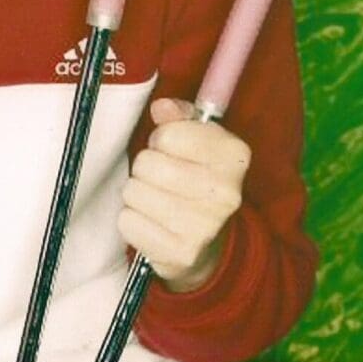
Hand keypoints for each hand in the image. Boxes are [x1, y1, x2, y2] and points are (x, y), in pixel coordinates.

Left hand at [118, 97, 249, 291]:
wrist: (210, 244)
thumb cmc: (196, 179)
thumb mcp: (197, 141)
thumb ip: (178, 118)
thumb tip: (161, 107)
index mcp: (233, 156)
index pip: (170, 134)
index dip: (161, 139)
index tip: (171, 150)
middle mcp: (226, 192)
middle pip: (147, 164)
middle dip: (145, 167)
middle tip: (158, 178)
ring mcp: (205, 226)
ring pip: (134, 192)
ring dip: (136, 194)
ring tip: (154, 200)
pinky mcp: (181, 254)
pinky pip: (128, 223)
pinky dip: (132, 221)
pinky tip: (151, 223)